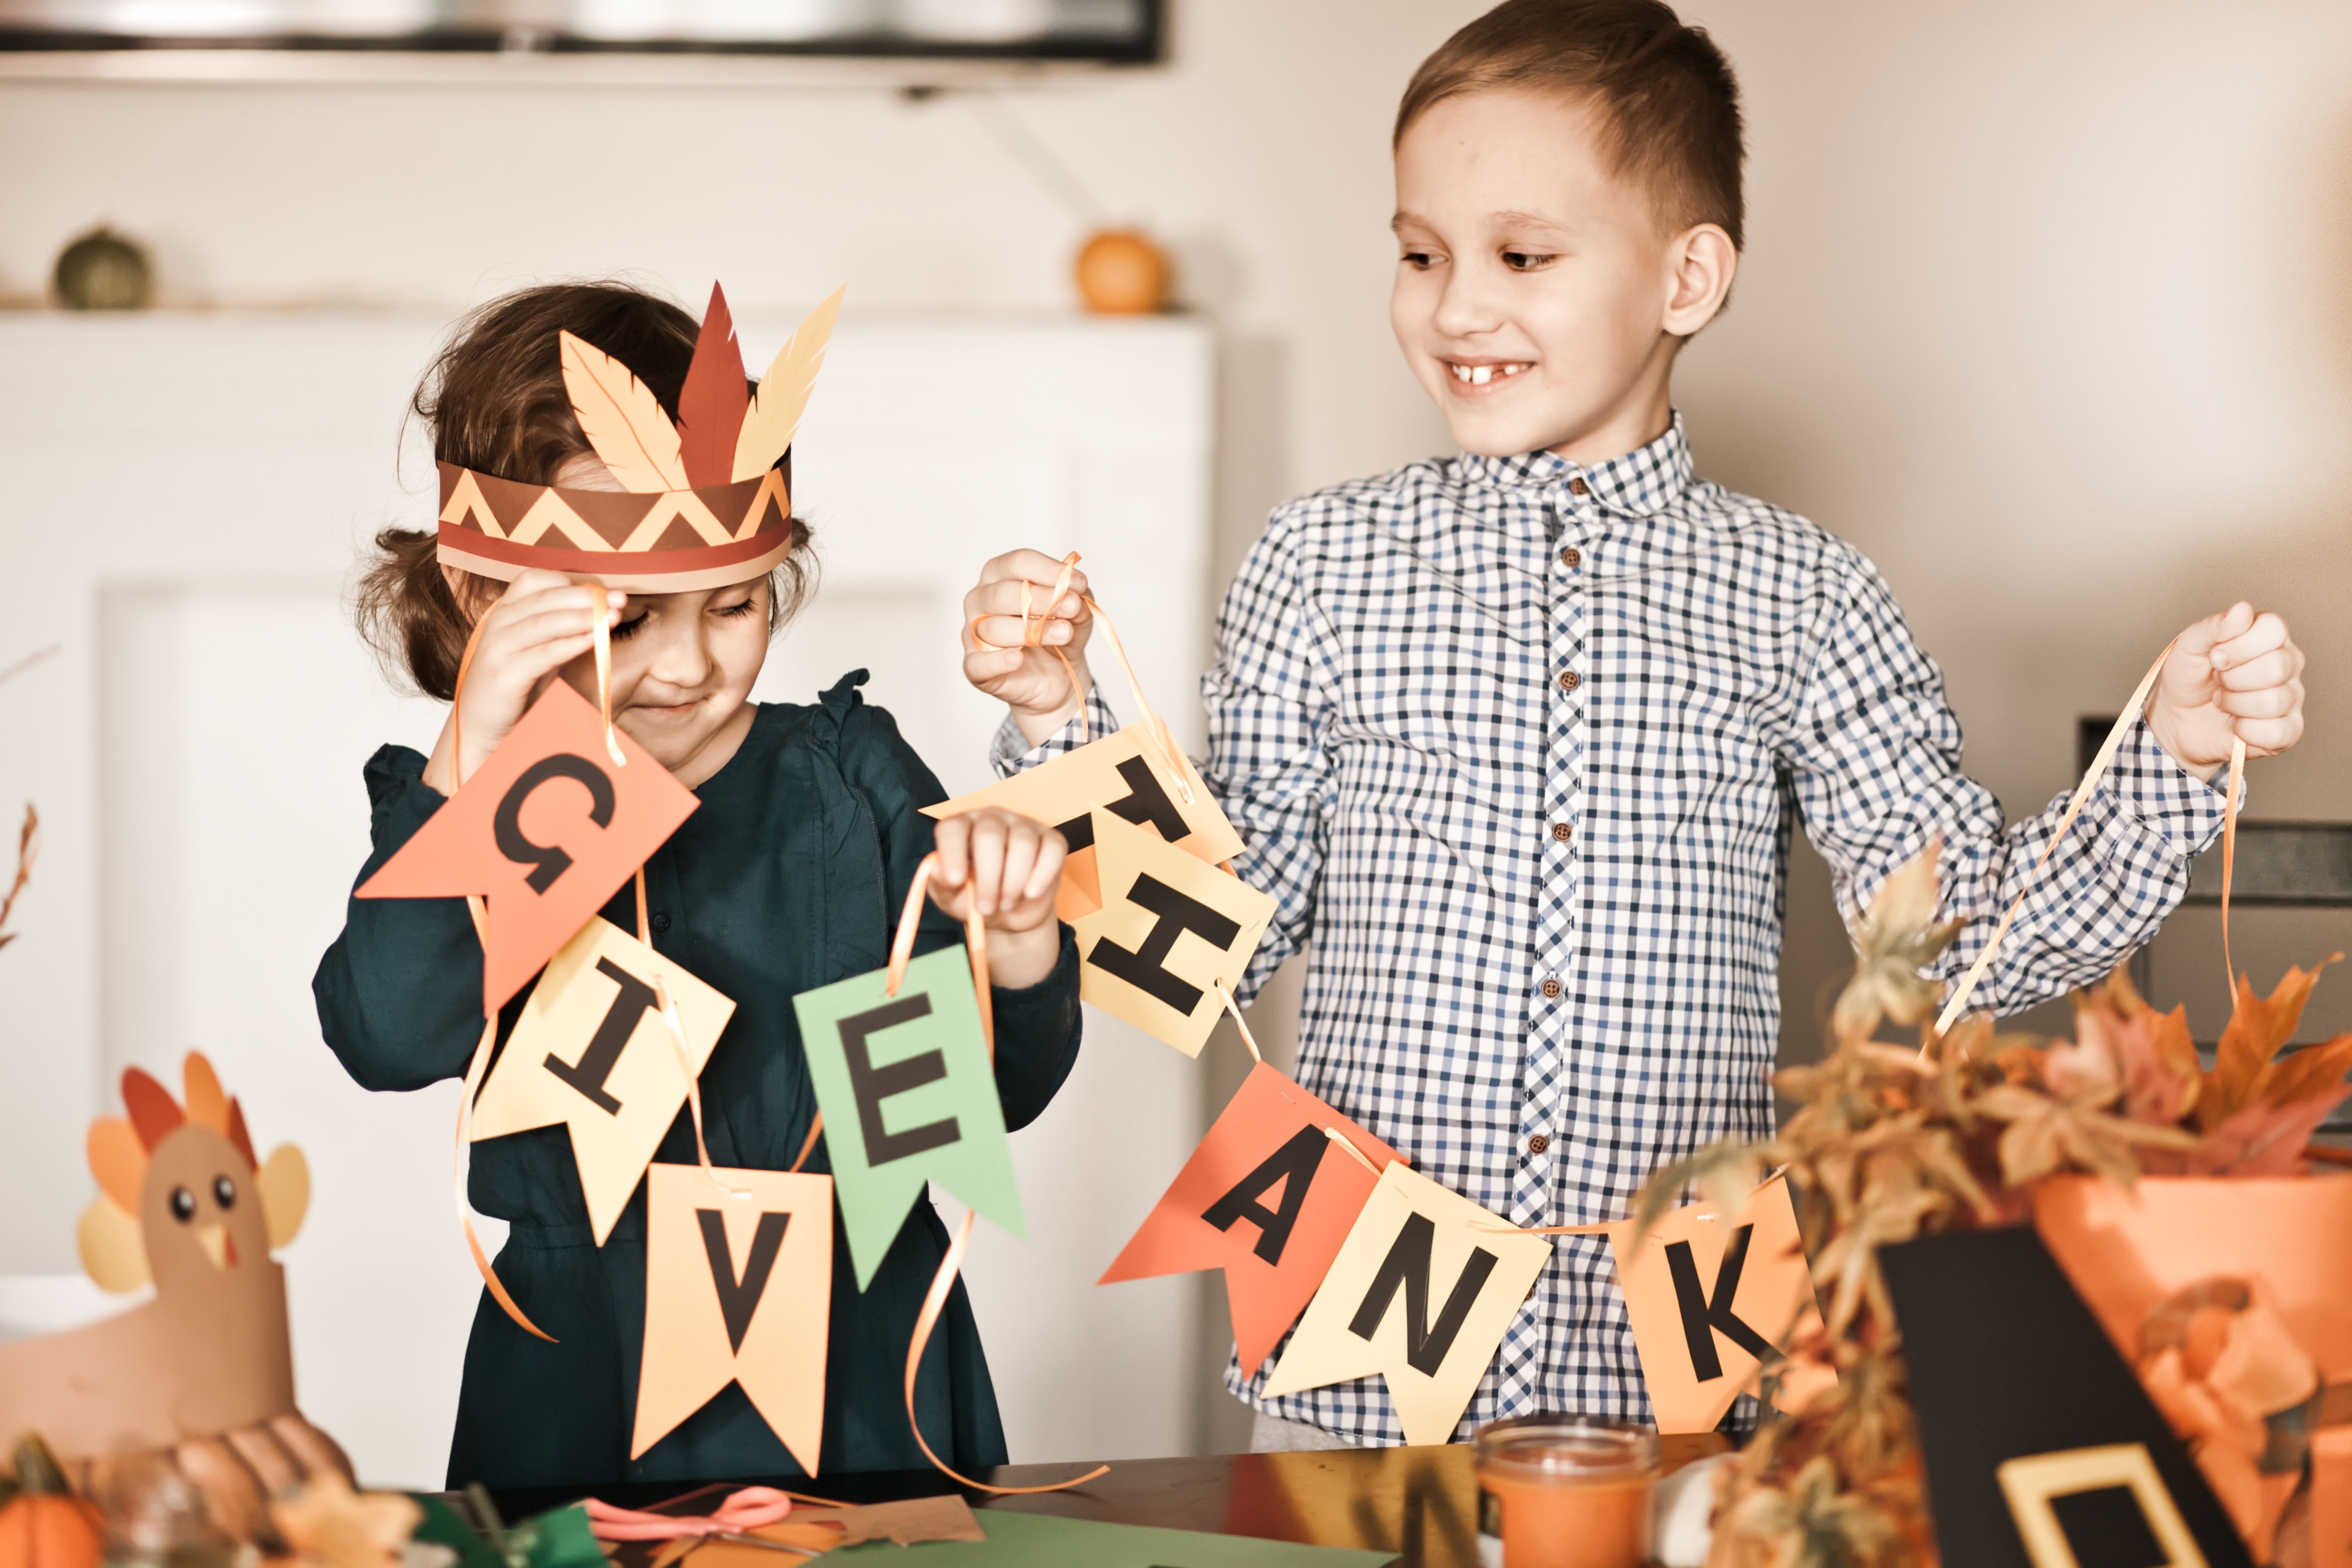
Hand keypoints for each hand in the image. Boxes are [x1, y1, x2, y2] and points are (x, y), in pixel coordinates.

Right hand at [425, 569, 621, 791]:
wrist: (483, 726)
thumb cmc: (517, 684)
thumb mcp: (538, 647)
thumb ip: (559, 627)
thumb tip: (601, 607)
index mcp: (505, 610)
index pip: (535, 580)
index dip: (571, 583)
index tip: (604, 591)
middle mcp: (498, 623)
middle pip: (545, 597)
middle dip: (587, 597)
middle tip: (620, 599)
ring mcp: (497, 647)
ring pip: (544, 622)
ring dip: (583, 617)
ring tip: (613, 617)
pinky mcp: (503, 675)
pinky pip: (541, 655)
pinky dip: (569, 645)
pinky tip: (593, 641)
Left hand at [929, 808, 1066, 990]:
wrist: (1009, 915)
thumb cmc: (974, 898)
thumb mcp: (950, 897)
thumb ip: (941, 883)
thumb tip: (939, 869)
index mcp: (961, 827)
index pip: (953, 828)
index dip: (952, 852)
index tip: (956, 880)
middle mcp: (991, 819)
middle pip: (989, 835)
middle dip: (988, 877)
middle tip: (985, 908)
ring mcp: (1023, 826)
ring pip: (1023, 843)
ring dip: (1014, 881)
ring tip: (1006, 904)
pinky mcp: (1051, 839)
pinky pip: (1052, 848)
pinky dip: (1043, 874)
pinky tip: (1031, 893)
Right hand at [961, 550, 1094, 745]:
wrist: (1058, 676)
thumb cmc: (1059, 634)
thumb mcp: (1077, 614)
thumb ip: (1077, 601)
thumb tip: (1075, 596)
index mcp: (1000, 575)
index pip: (1017, 563)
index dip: (1048, 570)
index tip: (1077, 583)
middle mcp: (980, 599)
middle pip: (1002, 592)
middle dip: (1042, 599)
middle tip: (1072, 606)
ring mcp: (973, 633)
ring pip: (993, 627)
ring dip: (1033, 631)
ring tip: (1065, 634)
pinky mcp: (974, 666)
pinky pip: (978, 663)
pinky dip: (998, 661)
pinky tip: (1017, 659)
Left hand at [2146, 602, 2305, 780]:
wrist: (2176, 718)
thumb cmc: (2188, 677)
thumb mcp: (2189, 645)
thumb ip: (2215, 626)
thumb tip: (2242, 609)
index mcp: (2268, 637)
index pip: (2274, 629)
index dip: (2239, 645)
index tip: (2215, 657)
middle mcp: (2287, 663)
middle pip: (2275, 667)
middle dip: (2232, 678)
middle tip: (2218, 680)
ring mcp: (2291, 697)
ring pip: (2273, 701)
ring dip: (2234, 704)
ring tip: (2222, 700)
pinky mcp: (2287, 730)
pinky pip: (2276, 731)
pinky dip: (2244, 729)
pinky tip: (2234, 723)